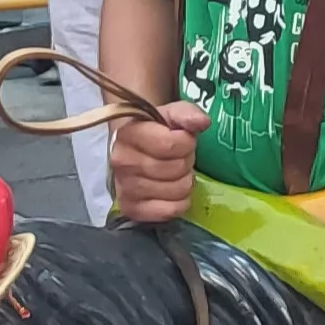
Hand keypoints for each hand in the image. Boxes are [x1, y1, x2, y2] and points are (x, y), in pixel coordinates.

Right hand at [112, 100, 207, 222]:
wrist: (133, 149)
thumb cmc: (155, 130)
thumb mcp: (171, 113)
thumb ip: (187, 113)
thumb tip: (202, 123)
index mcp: (129, 134)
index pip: (171, 144)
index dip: (187, 142)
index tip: (184, 140)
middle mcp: (122, 162)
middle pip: (176, 169)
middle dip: (186, 161)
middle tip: (178, 158)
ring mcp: (125, 188)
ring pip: (177, 190)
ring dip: (184, 181)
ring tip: (174, 173)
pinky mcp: (132, 209)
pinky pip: (170, 211)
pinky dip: (179, 202)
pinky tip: (172, 191)